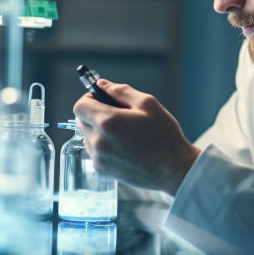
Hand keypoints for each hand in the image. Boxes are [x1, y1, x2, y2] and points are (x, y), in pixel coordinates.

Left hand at [72, 79, 200, 195]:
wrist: (173, 169)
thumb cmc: (164, 135)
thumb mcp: (147, 104)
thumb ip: (120, 91)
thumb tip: (101, 84)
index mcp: (109, 122)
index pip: (80, 106)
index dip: (88, 99)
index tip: (100, 99)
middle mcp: (99, 141)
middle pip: (80, 121)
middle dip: (93, 114)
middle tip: (115, 114)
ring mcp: (99, 158)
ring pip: (86, 136)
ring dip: (97, 130)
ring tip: (122, 132)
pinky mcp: (102, 170)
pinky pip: (94, 151)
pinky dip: (102, 145)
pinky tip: (123, 146)